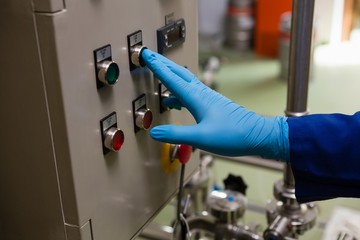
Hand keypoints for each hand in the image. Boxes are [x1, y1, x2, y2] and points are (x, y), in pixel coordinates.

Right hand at [141, 49, 288, 160]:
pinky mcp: (212, 105)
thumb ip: (176, 134)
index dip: (157, 67)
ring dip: (171, 77)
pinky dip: (178, 92)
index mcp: (196, 97)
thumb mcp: (200, 137)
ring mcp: (207, 98)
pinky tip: (175, 101)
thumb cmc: (234, 135)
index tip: (147, 56)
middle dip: (163, 64)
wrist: (257, 135)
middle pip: (178, 74)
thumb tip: (156, 133)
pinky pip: (190, 93)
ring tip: (160, 75)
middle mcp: (201, 94)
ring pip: (184, 82)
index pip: (171, 78)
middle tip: (151, 56)